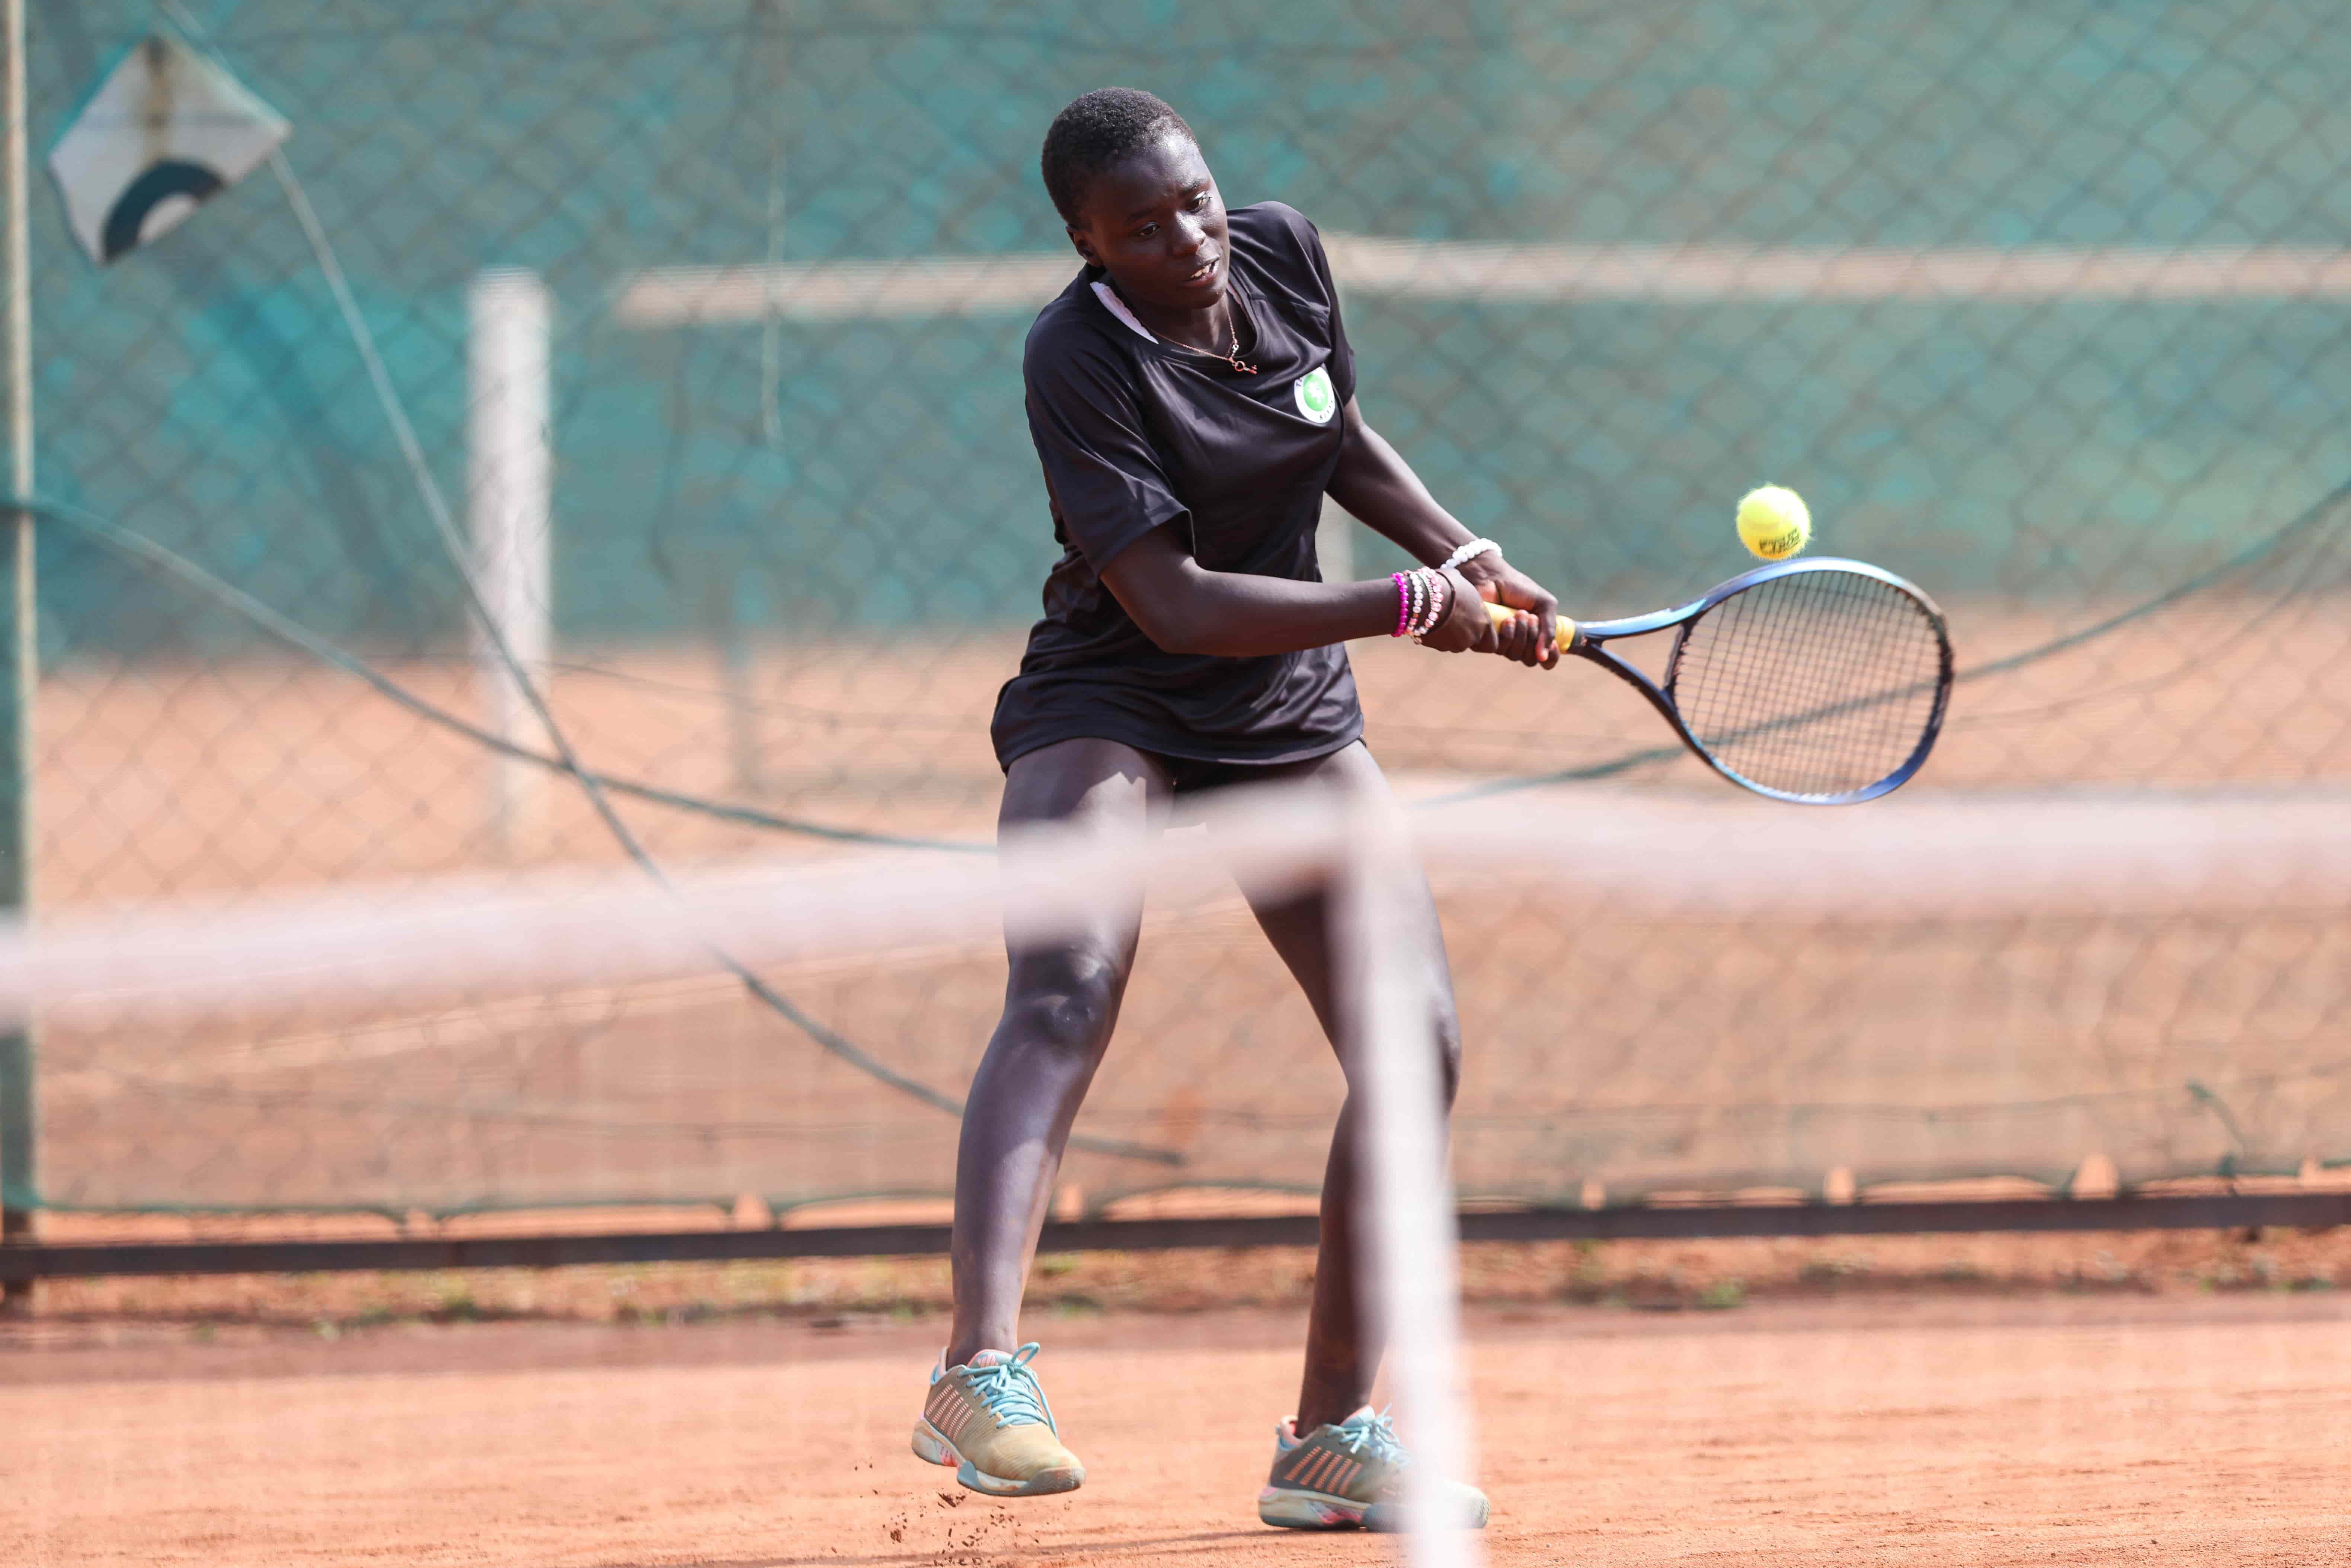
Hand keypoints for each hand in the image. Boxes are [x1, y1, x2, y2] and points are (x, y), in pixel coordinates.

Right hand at [1415, 567, 1496, 654]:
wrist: (1423, 599)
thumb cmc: (1445, 586)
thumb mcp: (1459, 580)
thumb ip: (1464, 588)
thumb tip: (1457, 579)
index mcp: (1483, 621)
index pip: (1493, 641)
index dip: (1485, 636)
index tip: (1477, 627)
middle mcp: (1472, 636)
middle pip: (1472, 641)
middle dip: (1465, 633)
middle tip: (1455, 620)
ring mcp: (1455, 644)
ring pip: (1456, 643)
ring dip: (1450, 635)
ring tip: (1440, 619)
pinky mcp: (1439, 647)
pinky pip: (1441, 643)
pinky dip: (1438, 636)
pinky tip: (1430, 622)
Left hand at [1458, 551, 1560, 667]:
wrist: (1493, 577)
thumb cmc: (1518, 588)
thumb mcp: (1544, 604)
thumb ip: (1549, 629)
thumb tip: (1544, 657)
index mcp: (1534, 635)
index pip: (1546, 660)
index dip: (1552, 657)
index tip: (1553, 645)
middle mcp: (1518, 643)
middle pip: (1529, 660)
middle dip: (1534, 638)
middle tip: (1531, 617)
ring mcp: (1501, 643)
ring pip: (1515, 655)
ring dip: (1521, 634)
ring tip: (1518, 614)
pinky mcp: (1485, 640)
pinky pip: (1499, 650)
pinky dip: (1507, 635)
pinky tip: (1506, 620)